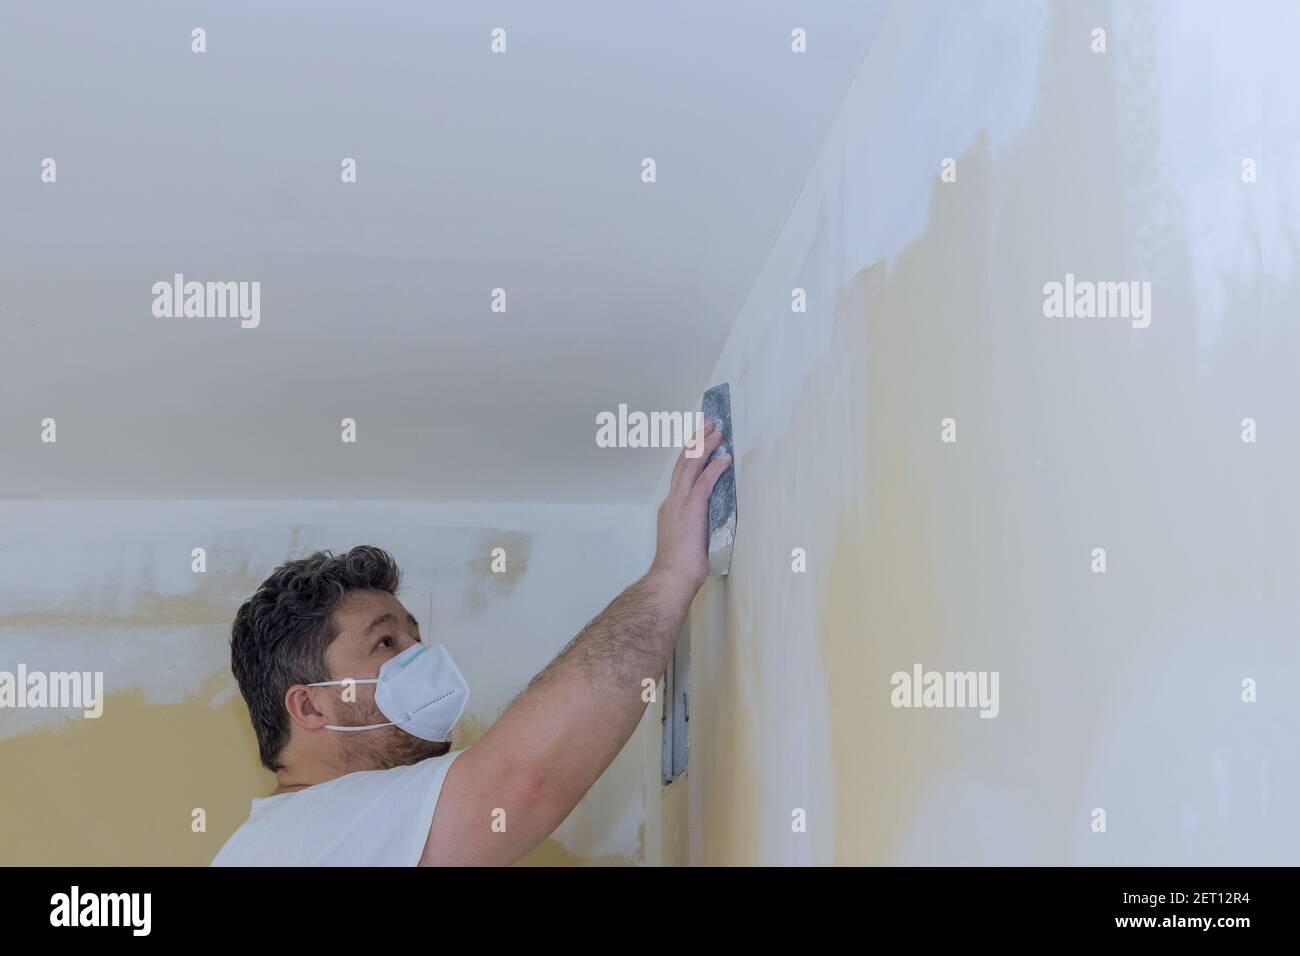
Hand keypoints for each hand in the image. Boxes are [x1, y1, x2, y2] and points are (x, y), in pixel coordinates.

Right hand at [650, 420, 731, 590]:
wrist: (672, 577)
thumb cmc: (680, 567)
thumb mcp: (689, 539)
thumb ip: (697, 525)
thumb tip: (712, 522)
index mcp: (671, 508)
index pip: (680, 475)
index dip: (689, 456)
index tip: (698, 442)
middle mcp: (672, 501)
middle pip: (682, 463)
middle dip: (695, 441)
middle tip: (707, 425)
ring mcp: (679, 503)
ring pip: (690, 465)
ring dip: (705, 446)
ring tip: (716, 432)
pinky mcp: (691, 509)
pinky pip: (704, 481)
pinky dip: (715, 467)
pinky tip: (725, 458)